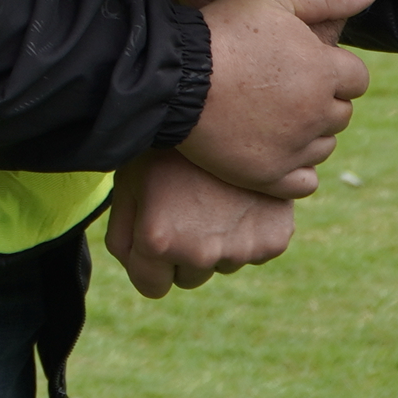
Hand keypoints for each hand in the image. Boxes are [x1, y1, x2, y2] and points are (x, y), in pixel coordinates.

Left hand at [105, 148, 295, 297]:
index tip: (153, 240)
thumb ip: (123, 234)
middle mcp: (200, 253)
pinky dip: (248, 230)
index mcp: (158, 240)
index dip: (149, 264)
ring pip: (224, 263)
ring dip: (217, 240)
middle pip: (189, 277)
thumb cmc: (165, 147)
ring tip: (212, 195)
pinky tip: (239, 196)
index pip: (151, 287)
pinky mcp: (274, 240)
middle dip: (183, 252)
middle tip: (184, 206)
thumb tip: (135, 267)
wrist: (221, 110)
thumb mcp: (128, 184)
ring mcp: (241, 248)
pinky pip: (255, 250)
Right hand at [180, 0, 380, 194]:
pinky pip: (305, 181)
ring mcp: (294, 149)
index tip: (296, 62)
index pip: (356, 78)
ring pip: (324, 145)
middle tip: (276, 85)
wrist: (169, 76)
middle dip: (319, 99)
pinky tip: (271, 147)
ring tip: (267, 113)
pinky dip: (295, 167)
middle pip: (341, 113)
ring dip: (307, 131)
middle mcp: (317, 115)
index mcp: (324, 72)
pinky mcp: (270, 176)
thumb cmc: (222, 31)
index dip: (330, 67)